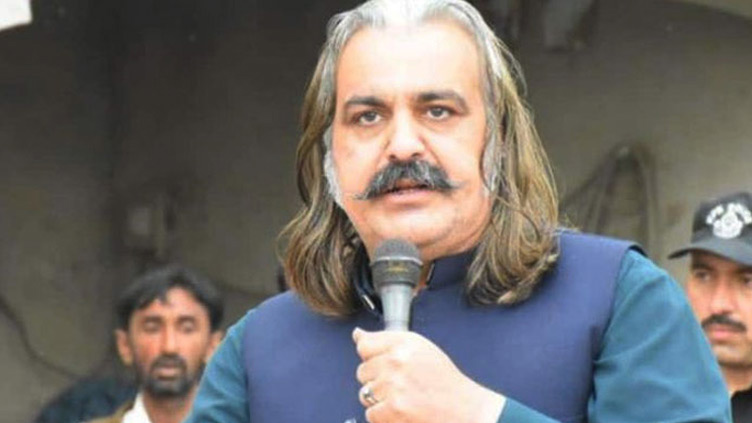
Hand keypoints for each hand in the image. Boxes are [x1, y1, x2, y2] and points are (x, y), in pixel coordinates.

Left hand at [353, 328, 504, 422]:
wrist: (464, 410)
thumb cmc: (445, 382)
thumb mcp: (420, 349)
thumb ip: (387, 341)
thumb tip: (358, 335)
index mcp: (404, 343)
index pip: (365, 345)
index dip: (372, 358)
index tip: (381, 363)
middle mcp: (397, 361)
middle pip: (363, 371)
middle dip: (377, 380)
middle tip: (401, 385)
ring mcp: (393, 386)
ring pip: (364, 393)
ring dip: (380, 400)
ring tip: (403, 398)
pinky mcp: (392, 409)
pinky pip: (370, 413)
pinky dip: (383, 416)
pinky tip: (401, 411)